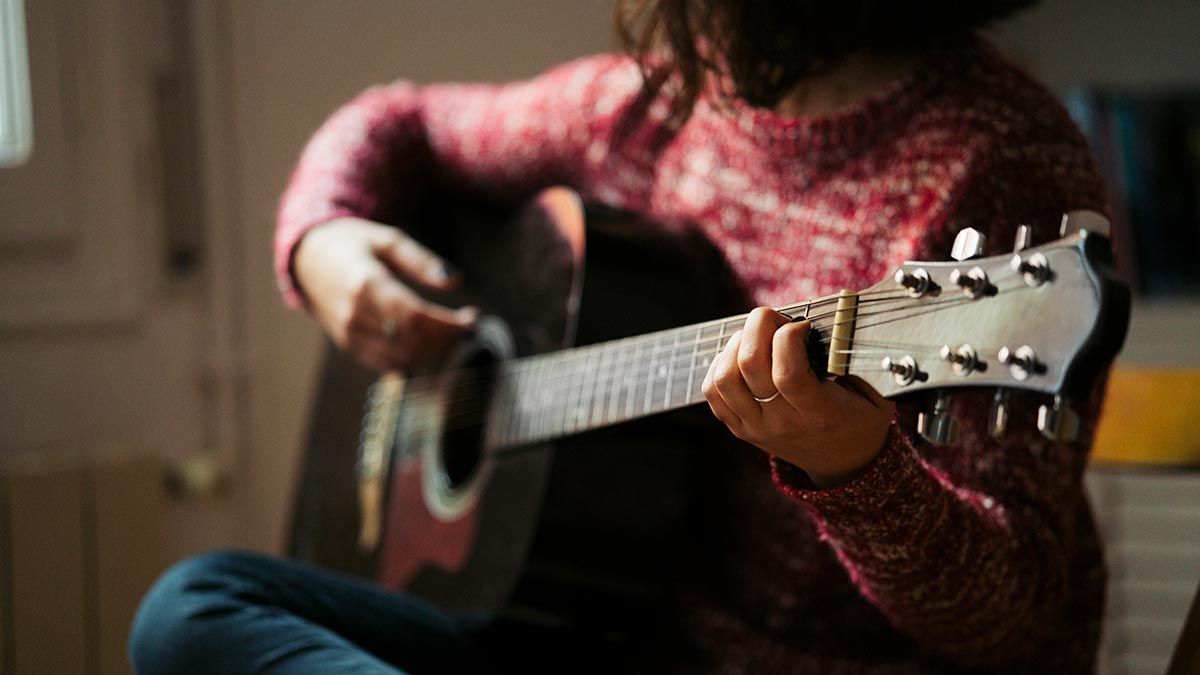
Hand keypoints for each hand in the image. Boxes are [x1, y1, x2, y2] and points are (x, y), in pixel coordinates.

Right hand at [293, 217, 476, 371]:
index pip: (415, 316)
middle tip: (468, 326)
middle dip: (447, 339)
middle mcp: (355, 315)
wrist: (309, 259)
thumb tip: (456, 280)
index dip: (448, 324)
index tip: (472, 318)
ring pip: (402, 360)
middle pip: (412, 342)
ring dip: (434, 353)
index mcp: (366, 284)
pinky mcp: (348, 346)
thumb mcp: (388, 240)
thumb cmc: (354, 244)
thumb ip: (421, 261)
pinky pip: (387, 365)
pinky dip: (414, 360)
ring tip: (451, 335)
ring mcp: (349, 334)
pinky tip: (429, 343)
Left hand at [701, 308, 893, 487]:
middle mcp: (783, 423)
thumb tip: (838, 319)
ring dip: (735, 344)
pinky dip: (719, 364)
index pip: (788, 373)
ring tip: (757, 336)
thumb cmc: (862, 417)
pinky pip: (712, 392)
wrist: (845, 463)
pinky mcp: (740, 429)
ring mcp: (756, 428)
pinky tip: (741, 354)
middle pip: (748, 366)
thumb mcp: (875, 390)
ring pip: (724, 378)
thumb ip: (856, 359)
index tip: (803, 325)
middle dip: (758, 326)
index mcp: (820, 414)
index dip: (789, 337)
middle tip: (776, 319)